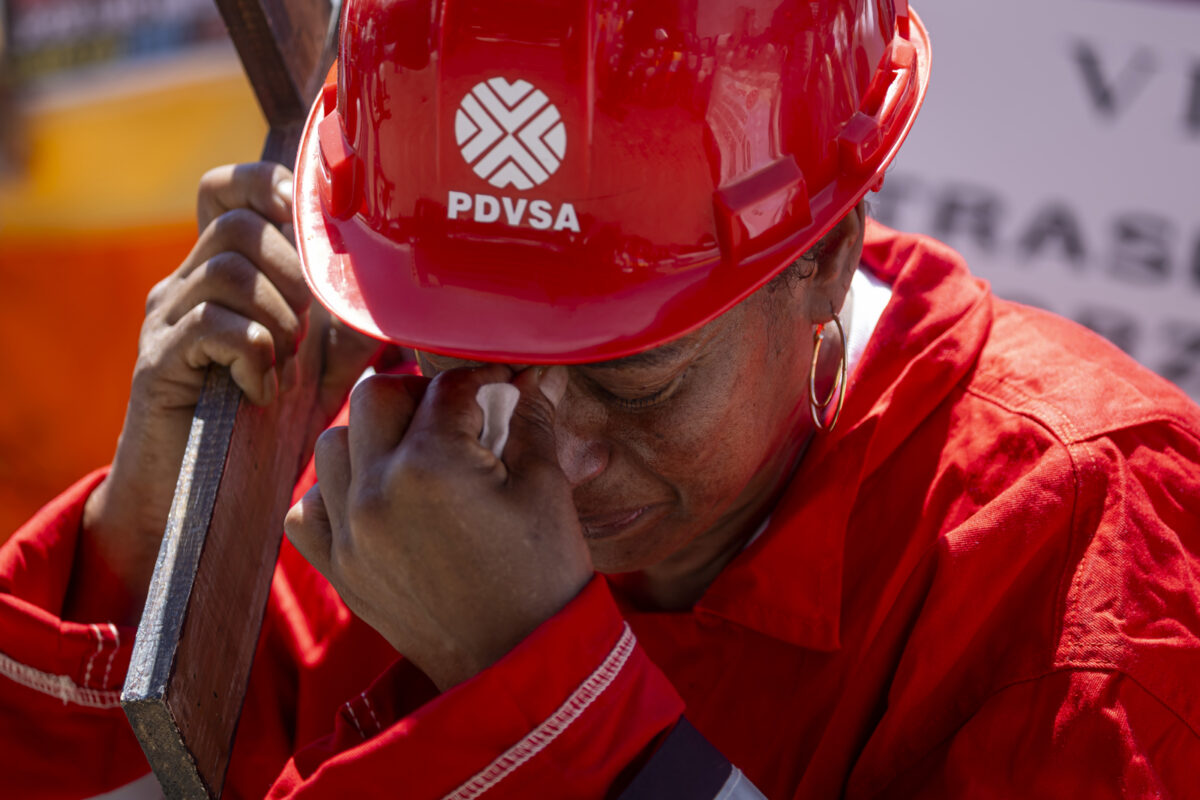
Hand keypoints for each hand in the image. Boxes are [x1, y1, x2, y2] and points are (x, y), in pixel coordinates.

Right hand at [68, 162, 379, 622]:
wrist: (210, 506)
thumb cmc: (266, 430)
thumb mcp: (325, 368)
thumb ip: (354, 321)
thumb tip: (407, 289)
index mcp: (228, 273)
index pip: (233, 186)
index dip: (274, 189)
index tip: (312, 239)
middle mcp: (187, 284)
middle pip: (240, 222)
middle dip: (293, 273)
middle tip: (306, 329)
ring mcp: (167, 321)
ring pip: (228, 268)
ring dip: (278, 316)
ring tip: (286, 364)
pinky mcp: (157, 364)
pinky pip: (211, 325)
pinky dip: (254, 354)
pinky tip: (263, 389)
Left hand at [284, 364, 593, 690]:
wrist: (519, 663)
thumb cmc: (542, 576)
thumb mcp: (546, 489)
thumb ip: (533, 421)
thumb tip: (534, 378)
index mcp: (430, 466)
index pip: (447, 388)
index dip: (481, 377)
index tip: (500, 384)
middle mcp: (375, 492)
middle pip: (375, 396)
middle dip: (418, 393)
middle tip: (454, 414)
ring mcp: (350, 534)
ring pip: (333, 444)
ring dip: (372, 435)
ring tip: (414, 453)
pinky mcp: (341, 570)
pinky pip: (309, 509)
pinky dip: (332, 493)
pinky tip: (374, 498)